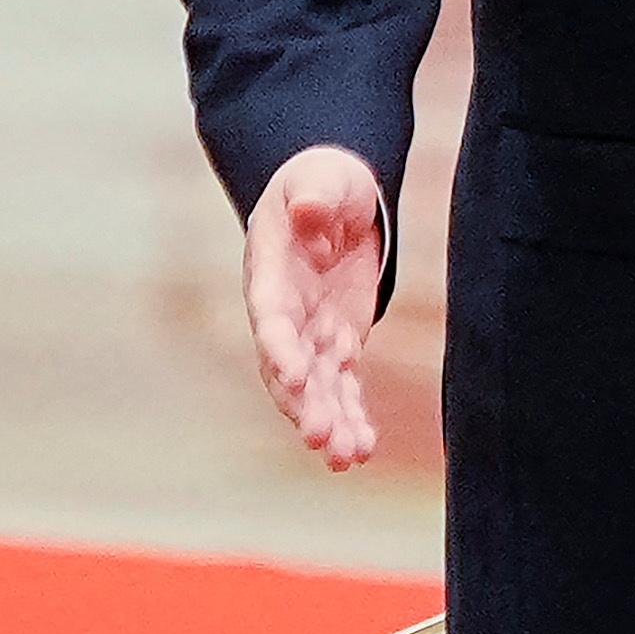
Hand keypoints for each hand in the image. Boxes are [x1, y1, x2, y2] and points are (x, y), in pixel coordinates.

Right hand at [243, 147, 388, 471]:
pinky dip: (352, 416)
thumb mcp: (319, 176)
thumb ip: (313, 193)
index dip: (279, 347)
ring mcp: (310, 332)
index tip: (296, 375)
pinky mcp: (338, 344)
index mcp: (271, 272)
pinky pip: (343, 387)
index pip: (271, 315)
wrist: (332, 195)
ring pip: (316, 388)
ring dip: (330, 421)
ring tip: (347, 457)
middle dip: (303, 402)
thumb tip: (307, 210)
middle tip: (321, 436)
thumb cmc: (321, 180)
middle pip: (286, 366)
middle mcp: (284, 312)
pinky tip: (363, 449)